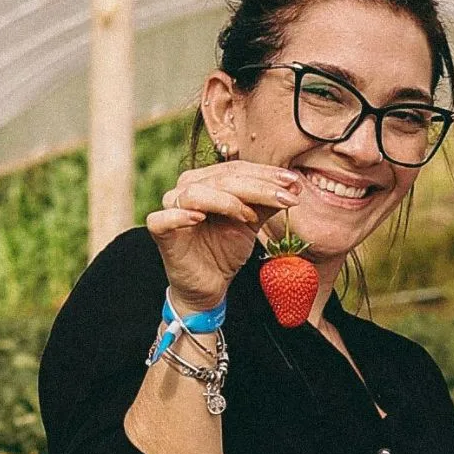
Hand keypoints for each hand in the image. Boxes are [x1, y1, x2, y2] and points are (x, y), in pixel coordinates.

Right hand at [144, 160, 301, 311]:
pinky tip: (199, 218)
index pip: (236, 170)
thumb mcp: (252, 221)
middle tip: (285, 198)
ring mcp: (170, 209)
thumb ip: (267, 202)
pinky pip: (162, 219)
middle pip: (221, 179)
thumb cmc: (226, 249)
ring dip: (227, 202)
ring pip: (195, 193)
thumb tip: (293, 185)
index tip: (293, 182)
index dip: (266, 174)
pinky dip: (179, 216)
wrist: (211, 284)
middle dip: (258, 187)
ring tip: (249, 217)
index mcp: (207, 180)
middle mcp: (186, 188)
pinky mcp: (160, 232)